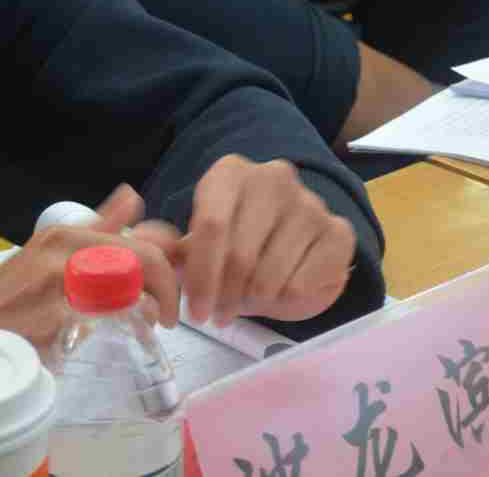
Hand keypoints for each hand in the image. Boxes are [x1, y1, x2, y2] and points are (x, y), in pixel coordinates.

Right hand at [0, 185, 183, 345]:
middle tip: (168, 312)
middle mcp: (63, 251)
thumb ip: (97, 228)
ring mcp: (60, 283)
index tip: (170, 279)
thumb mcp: (50, 253)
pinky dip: (130, 321)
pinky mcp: (57, 316)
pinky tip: (131, 329)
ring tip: (150, 320)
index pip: (140, 238)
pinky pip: (111, 314)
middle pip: (144, 260)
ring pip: (134, 286)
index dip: (167, 257)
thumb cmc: (12, 297)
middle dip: (167, 287)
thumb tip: (133, 196)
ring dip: (151, 306)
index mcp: (65, 234)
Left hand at [178, 156, 355, 326]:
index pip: (212, 226)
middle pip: (240, 253)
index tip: (195, 311)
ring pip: (270, 274)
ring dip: (254, 301)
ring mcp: (310, 203)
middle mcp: (274, 177)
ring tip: (248, 301)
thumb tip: (150, 250)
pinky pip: (302, 284)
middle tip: (218, 316)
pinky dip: (284, 301)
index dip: (201, 276)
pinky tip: (279, 293)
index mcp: (232, 173)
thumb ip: (174, 249)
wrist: (296, 249)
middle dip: (224, 295)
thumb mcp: (200, 243)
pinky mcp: (339, 232)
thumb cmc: (238, 243)